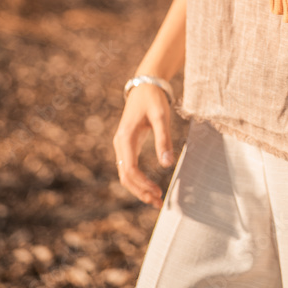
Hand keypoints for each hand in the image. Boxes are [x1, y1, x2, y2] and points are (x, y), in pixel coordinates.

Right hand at [112, 84, 175, 208]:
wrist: (145, 85)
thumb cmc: (153, 100)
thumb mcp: (161, 117)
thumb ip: (164, 140)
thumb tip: (167, 165)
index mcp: (125, 138)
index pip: (130, 170)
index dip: (143, 185)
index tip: (158, 192)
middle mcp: (119, 144)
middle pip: (125, 176)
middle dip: (140, 191)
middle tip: (158, 202)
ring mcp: (121, 145)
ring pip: (125, 174)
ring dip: (139, 188)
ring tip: (156, 199)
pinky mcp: (127, 145)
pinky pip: (128, 167)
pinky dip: (138, 180)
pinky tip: (150, 185)